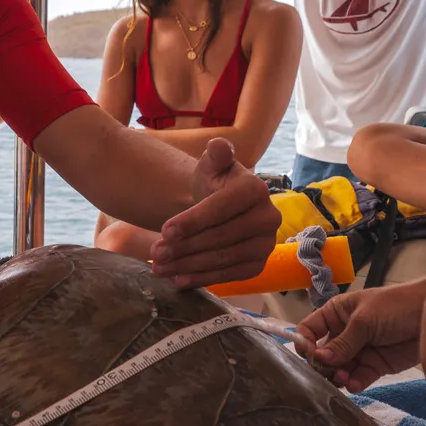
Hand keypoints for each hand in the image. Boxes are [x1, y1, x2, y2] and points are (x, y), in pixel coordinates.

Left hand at [148, 139, 279, 286]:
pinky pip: (229, 275)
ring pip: (223, 258)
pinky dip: (202, 278)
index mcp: (256, 189)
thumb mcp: (211, 166)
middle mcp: (269, 218)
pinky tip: (179, 279)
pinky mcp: (258, 265)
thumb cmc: (215, 184)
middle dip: (185, 247)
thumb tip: (218, 146)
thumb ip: (216, 155)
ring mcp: (266, 244)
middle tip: (156, 253)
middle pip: (220, 237)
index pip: (220, 208)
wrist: (222, 207)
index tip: (164, 231)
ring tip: (160, 267)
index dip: (192, 221)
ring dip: (188, 265)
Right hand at [294, 278, 425, 391]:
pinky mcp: (375, 366)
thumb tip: (319, 360)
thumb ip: (342, 343)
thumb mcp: (364, 321)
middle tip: (328, 373)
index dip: (306, 343)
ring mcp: (359, 350)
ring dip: (338, 376)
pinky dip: (355, 383)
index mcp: (336, 313)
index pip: (310, 330)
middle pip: (323, 353)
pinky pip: (358, 377)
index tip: (310, 356)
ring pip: (339, 369)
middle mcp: (344, 332)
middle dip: (323, 365)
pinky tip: (355, 384)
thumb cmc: (395, 307)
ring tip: (343, 379)